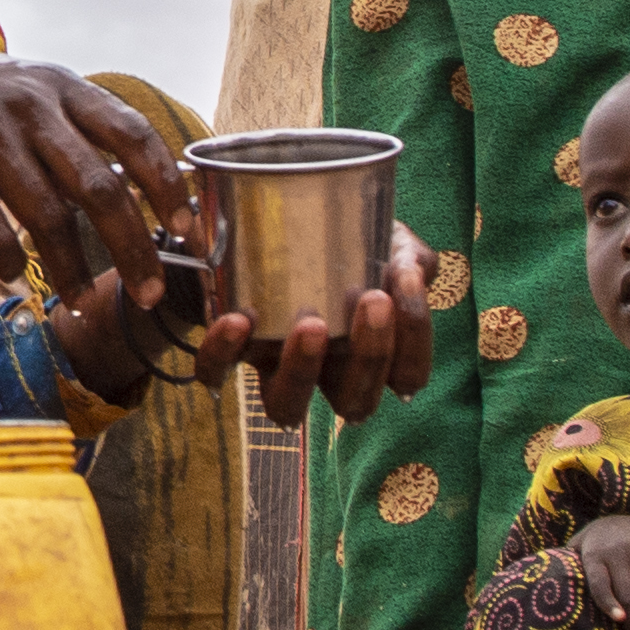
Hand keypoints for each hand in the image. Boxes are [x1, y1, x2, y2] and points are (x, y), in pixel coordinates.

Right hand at [0, 34, 184, 297]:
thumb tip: (126, 178)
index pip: (133, 135)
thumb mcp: (18, 85)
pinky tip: (15, 274)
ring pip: (49, 217)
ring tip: (78, 299)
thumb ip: (66, 124)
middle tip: (150, 290)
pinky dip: (10, 260)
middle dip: (135, 249)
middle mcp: (28, 105)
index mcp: (57, 86)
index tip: (188, 229)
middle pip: (101, 188)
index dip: (168, 186)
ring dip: (72, 269)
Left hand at [194, 224, 435, 427]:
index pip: (406, 378)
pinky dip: (224, 353)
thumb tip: (412, 270)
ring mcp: (276, 365)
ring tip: (313, 324)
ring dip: (303, 370)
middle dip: (371, 358)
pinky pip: (216, 372)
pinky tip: (238, 319)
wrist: (266, 221)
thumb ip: (406, 254)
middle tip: (373, 301)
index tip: (406, 289)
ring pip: (286, 407)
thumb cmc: (338, 240)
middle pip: (355, 403)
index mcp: (369, 348)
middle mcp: (326, 370)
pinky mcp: (228, 348)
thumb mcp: (381, 238)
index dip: (413, 352)